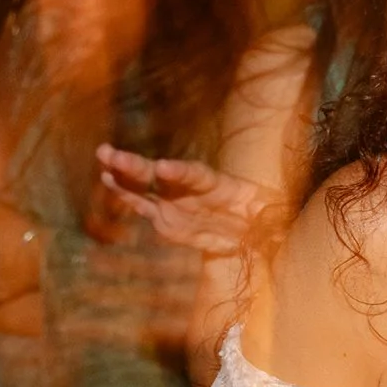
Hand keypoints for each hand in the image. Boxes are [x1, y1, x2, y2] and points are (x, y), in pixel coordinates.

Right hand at [98, 145, 275, 259]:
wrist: (251, 233)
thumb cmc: (266, 220)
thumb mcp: (275, 219)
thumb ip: (272, 221)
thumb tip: (283, 232)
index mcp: (219, 186)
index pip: (197, 176)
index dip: (181, 172)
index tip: (164, 167)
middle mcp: (191, 191)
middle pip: (161, 176)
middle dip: (136, 166)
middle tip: (110, 153)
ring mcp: (175, 203)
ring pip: (145, 187)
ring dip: (122, 174)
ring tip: (103, 161)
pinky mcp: (165, 219)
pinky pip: (143, 206)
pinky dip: (125, 195)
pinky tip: (107, 179)